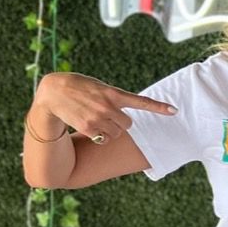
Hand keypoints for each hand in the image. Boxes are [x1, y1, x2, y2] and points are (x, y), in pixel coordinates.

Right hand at [33, 71, 176, 142]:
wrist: (53, 92)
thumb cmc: (78, 87)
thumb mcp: (98, 87)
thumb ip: (112, 98)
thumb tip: (122, 117)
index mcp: (112, 93)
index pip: (140, 101)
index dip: (158, 107)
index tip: (173, 111)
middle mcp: (108, 107)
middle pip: (127, 124)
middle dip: (120, 122)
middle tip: (106, 115)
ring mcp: (99, 119)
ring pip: (116, 133)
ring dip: (110, 131)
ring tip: (95, 120)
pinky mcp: (89, 129)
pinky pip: (103, 139)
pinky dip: (100, 136)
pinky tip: (89, 126)